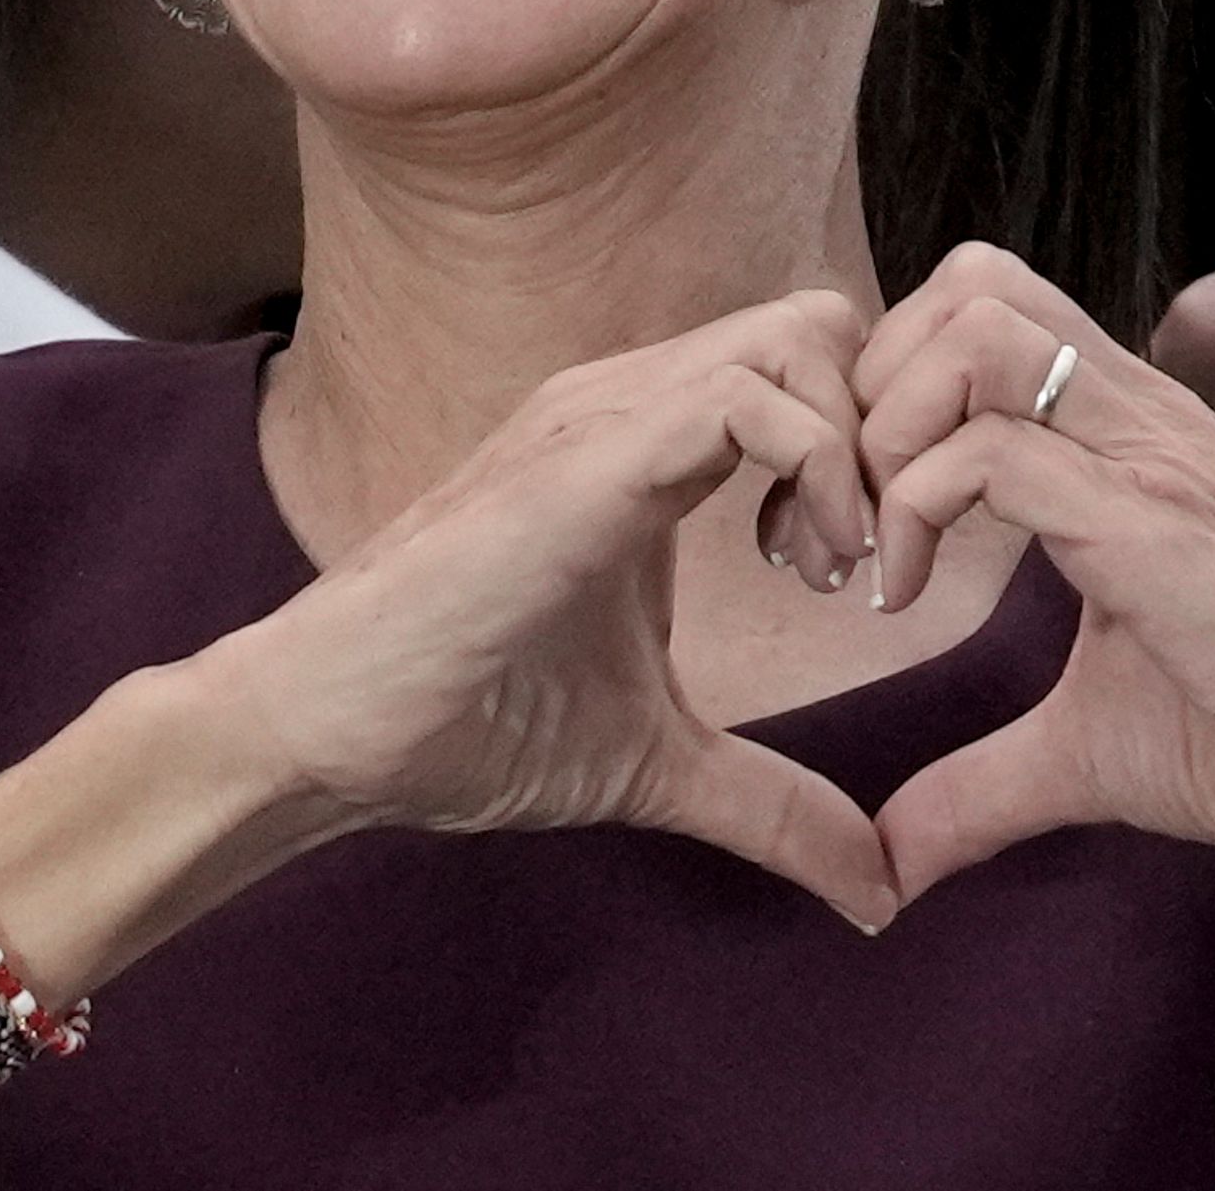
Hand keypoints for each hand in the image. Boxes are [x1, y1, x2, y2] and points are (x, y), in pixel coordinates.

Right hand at [205, 294, 899, 929]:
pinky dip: (817, 469)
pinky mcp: (584, 459)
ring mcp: (604, 414)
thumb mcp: (660, 764)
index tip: (868, 577)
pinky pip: (745, 399)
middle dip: (887, 434)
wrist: (327, 733)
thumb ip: (773, 805)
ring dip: (858, 451)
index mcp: (649, 442)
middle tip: (867, 564)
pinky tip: (800, 570)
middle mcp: (631, 400)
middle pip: (822, 324)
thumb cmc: (465, 723)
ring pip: (797, 337)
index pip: (809, 365)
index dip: (875, 453)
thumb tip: (877, 891)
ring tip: (832, 571)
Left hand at [855, 247, 1214, 901]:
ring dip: (892, 426)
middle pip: (969, 282)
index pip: (980, 308)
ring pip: (977, 329)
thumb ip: (978, 780)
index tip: (860, 517)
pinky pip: (994, 453)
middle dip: (876, 384)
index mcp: (1126, 434)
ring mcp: (1151, 457)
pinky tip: (908, 598)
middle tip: (855, 509)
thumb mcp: (1082, 748)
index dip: (890, 389)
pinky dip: (916, 509)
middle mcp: (1139, 414)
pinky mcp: (1151, 524)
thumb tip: (888, 863)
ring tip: (880, 539)